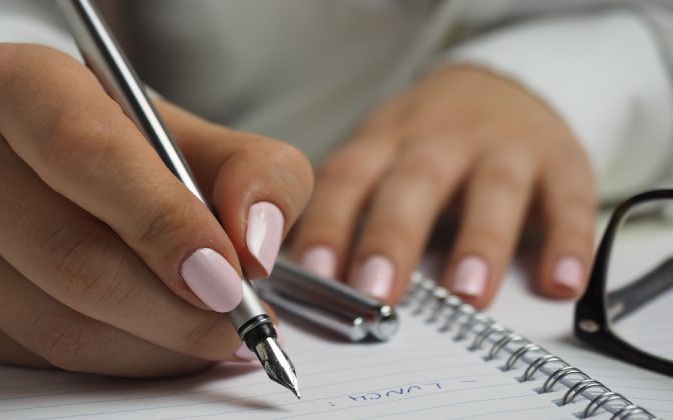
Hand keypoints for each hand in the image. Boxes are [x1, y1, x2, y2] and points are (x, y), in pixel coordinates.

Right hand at [0, 43, 312, 375]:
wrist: (83, 176)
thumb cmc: (146, 153)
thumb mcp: (216, 143)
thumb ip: (259, 176)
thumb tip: (254, 244)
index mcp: (20, 84)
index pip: (87, 153)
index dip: (163, 222)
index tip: (227, 273)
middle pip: (70, 252)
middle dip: (172, 305)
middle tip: (236, 319)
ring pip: (58, 320)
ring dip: (156, 344)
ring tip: (213, 334)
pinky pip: (46, 355)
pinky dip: (125, 360)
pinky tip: (165, 341)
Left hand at [291, 65, 595, 307]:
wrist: (502, 88)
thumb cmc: (426, 142)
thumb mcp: (381, 156)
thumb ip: (349, 209)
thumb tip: (304, 280)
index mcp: (387, 141)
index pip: (348, 178)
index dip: (329, 223)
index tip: (313, 274)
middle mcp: (442, 139)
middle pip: (415, 182)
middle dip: (393, 237)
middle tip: (376, 292)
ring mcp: (504, 148)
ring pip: (493, 190)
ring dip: (480, 242)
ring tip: (467, 294)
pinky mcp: (561, 162)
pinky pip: (569, 201)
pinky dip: (568, 243)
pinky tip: (560, 283)